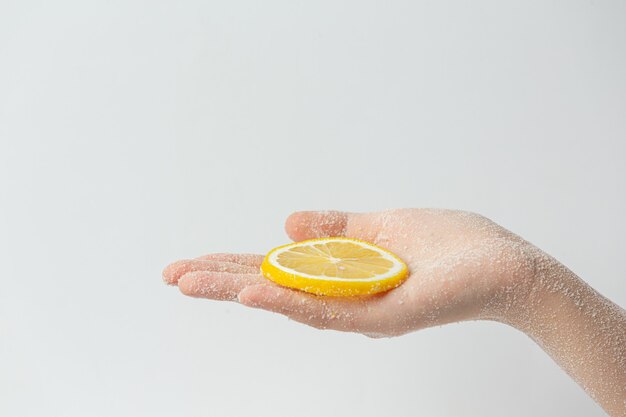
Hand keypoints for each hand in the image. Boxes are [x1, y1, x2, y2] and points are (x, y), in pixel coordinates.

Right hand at [163, 209, 539, 336]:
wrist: (501, 266)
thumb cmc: (448, 245)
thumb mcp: (381, 224)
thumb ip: (335, 227)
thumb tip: (285, 223)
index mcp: (340, 272)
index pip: (276, 268)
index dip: (233, 263)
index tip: (193, 260)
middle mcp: (341, 295)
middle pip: (271, 287)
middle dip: (220, 280)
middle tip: (171, 276)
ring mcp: (357, 310)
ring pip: (287, 302)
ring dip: (239, 290)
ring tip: (192, 281)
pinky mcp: (380, 317)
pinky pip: (327, 310)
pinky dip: (288, 299)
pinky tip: (254, 289)